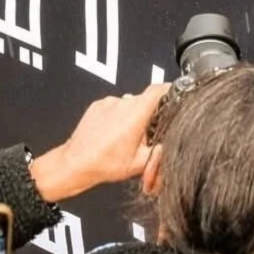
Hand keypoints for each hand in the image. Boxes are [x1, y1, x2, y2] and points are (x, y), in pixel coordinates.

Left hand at [29, 83, 167, 202]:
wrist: (75, 163)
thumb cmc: (105, 164)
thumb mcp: (140, 163)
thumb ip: (160, 152)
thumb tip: (171, 145)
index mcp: (136, 114)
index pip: (159, 89)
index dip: (171, 90)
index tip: (178, 93)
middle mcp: (122, 103)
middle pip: (145, 99)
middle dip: (149, 113)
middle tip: (147, 133)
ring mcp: (108, 102)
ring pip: (129, 103)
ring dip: (132, 116)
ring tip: (126, 137)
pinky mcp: (97, 105)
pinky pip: (115, 106)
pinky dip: (118, 116)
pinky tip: (112, 133)